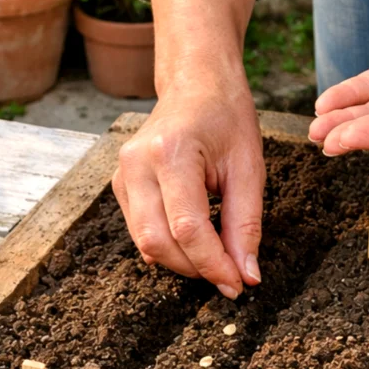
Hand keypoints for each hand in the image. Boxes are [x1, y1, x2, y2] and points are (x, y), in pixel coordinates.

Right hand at [113, 81, 264, 298]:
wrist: (196, 84)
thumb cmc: (226, 118)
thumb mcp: (249, 167)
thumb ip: (245, 224)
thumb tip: (246, 275)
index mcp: (171, 152)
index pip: (187, 227)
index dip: (213, 264)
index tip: (238, 284)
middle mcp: (137, 163)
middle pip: (157, 241)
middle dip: (195, 268)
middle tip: (229, 276)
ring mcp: (122, 174)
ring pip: (144, 242)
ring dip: (181, 261)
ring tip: (215, 257)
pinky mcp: (120, 184)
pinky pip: (140, 230)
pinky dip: (168, 246)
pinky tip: (194, 241)